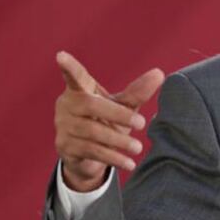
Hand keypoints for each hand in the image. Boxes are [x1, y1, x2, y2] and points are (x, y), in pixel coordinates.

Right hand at [53, 51, 164, 191]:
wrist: (89, 157)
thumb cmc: (106, 122)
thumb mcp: (122, 107)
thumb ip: (137, 92)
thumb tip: (159, 73)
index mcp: (79, 90)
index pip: (75, 76)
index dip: (69, 67)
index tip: (60, 55)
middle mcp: (66, 105)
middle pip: (91, 105)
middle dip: (118, 114)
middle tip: (143, 123)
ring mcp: (63, 126)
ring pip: (91, 131)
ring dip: (118, 140)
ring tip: (138, 148)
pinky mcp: (65, 147)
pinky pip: (90, 151)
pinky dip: (113, 157)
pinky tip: (129, 163)